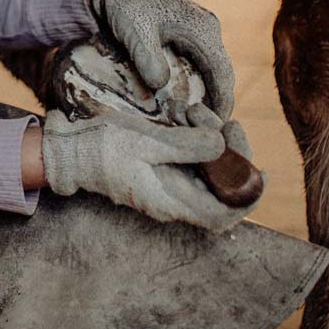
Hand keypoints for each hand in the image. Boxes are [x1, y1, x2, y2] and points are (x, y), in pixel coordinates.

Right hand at [39, 109, 251, 231]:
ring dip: (214, 144)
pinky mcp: (161, 172)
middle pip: (221, 191)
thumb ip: (185, 145)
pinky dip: (198, 142)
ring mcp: (167, 186)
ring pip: (208, 173)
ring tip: (198, 113)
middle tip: (230, 124)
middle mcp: (172, 199)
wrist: (68, 151)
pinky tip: (190, 118)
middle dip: (234, 158)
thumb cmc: (101, 149)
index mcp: (170, 200)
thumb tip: (222, 145)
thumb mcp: (144, 141)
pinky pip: (192, 163)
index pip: (224, 215)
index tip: (260, 171)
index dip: (248, 198)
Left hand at [88, 0, 234, 117]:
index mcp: (203, 29)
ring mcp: (200, 30)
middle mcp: (208, 29)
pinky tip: (183, 99)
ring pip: (210, 69)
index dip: (223, 102)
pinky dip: (195, 82)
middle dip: (216, 102)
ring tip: (194, 120)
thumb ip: (147, 57)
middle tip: (205, 131)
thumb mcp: (135, 30)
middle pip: (220, 74)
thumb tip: (159, 85)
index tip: (217, 127)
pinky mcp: (188, 33)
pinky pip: (198, 62)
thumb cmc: (127, 3)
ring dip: (206, 93)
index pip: (223, 73)